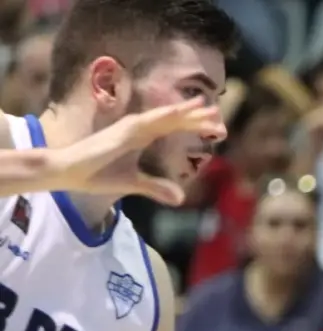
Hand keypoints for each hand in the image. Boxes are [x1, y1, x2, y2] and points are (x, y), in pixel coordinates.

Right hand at [47, 97, 222, 204]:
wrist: (69, 173)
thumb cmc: (96, 174)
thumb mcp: (133, 183)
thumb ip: (156, 187)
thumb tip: (180, 198)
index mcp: (141, 136)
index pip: (173, 128)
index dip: (194, 126)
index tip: (217, 128)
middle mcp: (138, 128)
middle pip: (173, 119)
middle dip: (197, 117)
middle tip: (220, 115)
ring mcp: (130, 128)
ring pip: (164, 117)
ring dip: (185, 112)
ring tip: (206, 107)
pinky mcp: (122, 132)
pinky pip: (147, 122)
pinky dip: (163, 116)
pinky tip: (178, 112)